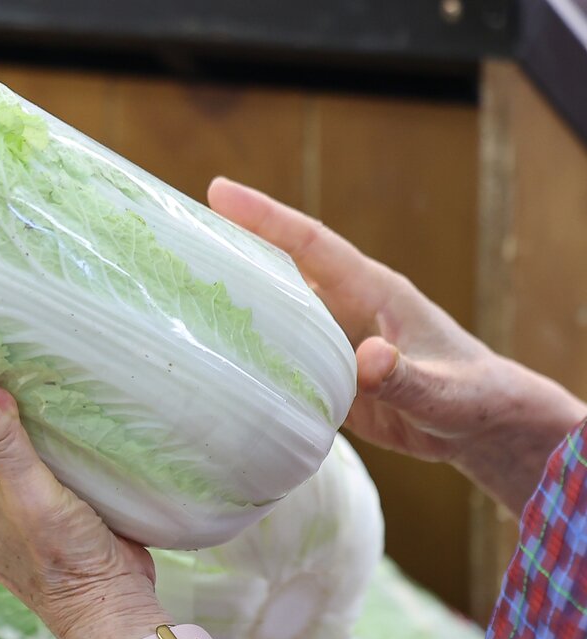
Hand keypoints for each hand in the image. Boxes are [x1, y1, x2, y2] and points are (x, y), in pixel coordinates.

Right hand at [209, 177, 585, 513]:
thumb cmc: (475, 398)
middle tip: (173, 229)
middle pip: (280, 266)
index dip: (265, 217)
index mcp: (374, 291)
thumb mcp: (445, 391)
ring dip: (231, 298)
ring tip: (173, 286)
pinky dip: (246, 352)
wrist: (484, 427)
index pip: (311, 244)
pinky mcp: (327, 374)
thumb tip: (365, 357)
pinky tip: (208, 357)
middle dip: (231, 244)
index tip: (218, 191)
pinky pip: (279, 355)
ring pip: (274, 309)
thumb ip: (406, 376)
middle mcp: (346, 307)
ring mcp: (333, 340)